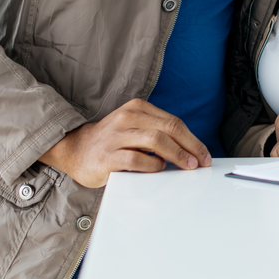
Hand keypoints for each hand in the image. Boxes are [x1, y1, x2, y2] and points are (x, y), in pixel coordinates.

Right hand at [38, 99, 211, 188]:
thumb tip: (189, 151)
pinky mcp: (108, 155)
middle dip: (190, 147)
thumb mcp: (134, 128)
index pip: (174, 122)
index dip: (193, 139)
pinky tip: (157, 169)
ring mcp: (117, 135)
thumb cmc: (110, 142)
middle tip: (200, 162)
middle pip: (170, 129)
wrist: (74, 150)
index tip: (204, 154)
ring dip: (177, 155)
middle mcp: (127, 117)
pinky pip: (137, 159)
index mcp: (138, 108)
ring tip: (187, 166)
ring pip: (157, 140)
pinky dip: (152, 165)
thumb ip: (157, 133)